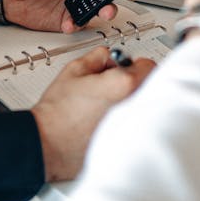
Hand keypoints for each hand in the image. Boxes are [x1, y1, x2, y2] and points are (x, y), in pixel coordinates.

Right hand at [30, 47, 154, 180]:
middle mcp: (133, 106)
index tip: (126, 68)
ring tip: (109, 105)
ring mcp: (132, 126)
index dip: (135, 64)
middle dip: (136, 83)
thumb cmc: (58, 112)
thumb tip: (108, 56)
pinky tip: (105, 121)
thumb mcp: (74, 70)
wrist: (49, 144)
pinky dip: (127, 123)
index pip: (149, 66)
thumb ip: (98, 57)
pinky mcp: (127, 142)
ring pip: (143, 108)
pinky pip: (135, 126)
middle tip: (118, 85)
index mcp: (124, 85)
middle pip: (150, 87)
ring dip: (132, 102)